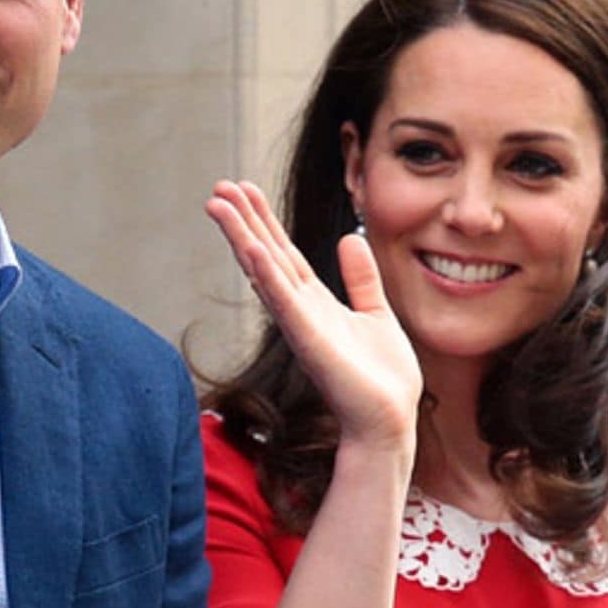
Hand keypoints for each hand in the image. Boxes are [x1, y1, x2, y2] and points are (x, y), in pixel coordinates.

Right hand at [205, 180, 420, 447]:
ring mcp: (301, 325)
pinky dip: (266, 275)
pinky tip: (251, 249)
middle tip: (217, 186)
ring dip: (241, 237)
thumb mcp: (376, 313)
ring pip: (265, 271)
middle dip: (242, 220)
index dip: (264, 219)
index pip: (283, 252)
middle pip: (265, 255)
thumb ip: (362, 278)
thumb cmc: (382, 378)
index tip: (244, 189)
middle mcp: (300, 310)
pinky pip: (284, 302)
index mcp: (315, 302)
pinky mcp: (310, 341)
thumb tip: (351, 237)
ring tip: (217, 204)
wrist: (389, 421)